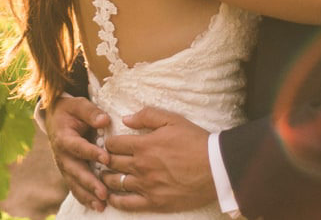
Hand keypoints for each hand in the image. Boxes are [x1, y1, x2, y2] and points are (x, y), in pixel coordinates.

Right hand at [46, 96, 110, 210]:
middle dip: (90, 183)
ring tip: (102, 205)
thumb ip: (90, 112)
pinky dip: (85, 198)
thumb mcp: (78, 105)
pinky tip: (97, 207)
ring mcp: (64, 166)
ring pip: (75, 183)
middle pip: (75, 171)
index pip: (78, 147)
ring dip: (88, 195)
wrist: (55, 119)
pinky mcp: (68, 173)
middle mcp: (62, 155)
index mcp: (64, 137)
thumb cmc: (70, 111)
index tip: (106, 159)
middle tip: (104, 193)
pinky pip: (75, 188)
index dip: (91, 153)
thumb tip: (104, 120)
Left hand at [102, 107, 216, 210]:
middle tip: (104, 159)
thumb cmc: (196, 142)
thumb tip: (126, 119)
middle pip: (111, 163)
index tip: (109, 144)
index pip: (113, 144)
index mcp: (143, 145)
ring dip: (106, 178)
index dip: (108, 143)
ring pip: (115, 182)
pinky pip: (127, 204)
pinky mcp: (154, 202)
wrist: (216, 168)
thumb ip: (147, 116)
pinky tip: (111, 197)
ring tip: (105, 175)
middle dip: (105, 159)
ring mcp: (146, 185)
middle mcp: (141, 166)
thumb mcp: (173, 120)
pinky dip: (115, 200)